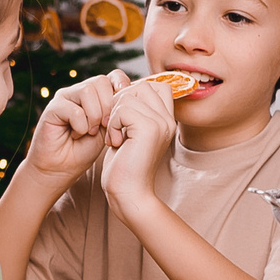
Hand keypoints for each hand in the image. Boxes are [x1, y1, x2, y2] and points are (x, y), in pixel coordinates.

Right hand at [23, 71, 131, 185]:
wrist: (62, 168)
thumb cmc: (84, 150)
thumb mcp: (109, 129)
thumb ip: (117, 112)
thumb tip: (132, 96)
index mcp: (96, 94)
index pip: (113, 76)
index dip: (122, 86)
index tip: (127, 106)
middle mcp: (80, 91)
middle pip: (101, 81)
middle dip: (108, 106)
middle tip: (106, 127)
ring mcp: (65, 97)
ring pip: (88, 91)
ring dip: (94, 116)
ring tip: (91, 132)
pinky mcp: (53, 108)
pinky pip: (74, 109)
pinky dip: (81, 126)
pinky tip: (76, 135)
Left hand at [99, 75, 180, 210]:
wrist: (129, 194)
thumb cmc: (125, 167)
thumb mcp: (130, 133)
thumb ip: (133, 112)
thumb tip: (122, 88)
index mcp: (166, 120)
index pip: (157, 86)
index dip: (135, 93)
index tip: (122, 117)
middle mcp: (168, 120)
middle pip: (142, 86)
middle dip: (120, 101)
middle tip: (115, 126)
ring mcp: (161, 123)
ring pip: (129, 95)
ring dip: (113, 114)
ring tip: (115, 137)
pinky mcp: (149, 129)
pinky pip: (122, 109)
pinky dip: (112, 124)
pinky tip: (114, 143)